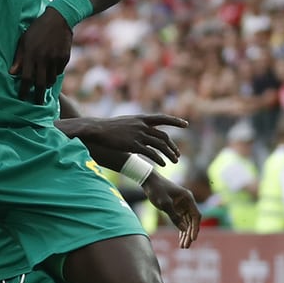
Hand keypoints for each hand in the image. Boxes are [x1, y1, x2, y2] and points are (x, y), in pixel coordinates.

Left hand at [11, 6, 72, 101]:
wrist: (59, 19)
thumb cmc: (37, 29)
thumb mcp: (24, 41)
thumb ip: (19, 58)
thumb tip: (12, 73)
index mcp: (31, 54)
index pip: (26, 78)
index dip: (23, 90)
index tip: (22, 97)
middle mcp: (44, 58)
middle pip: (40, 84)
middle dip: (38, 96)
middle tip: (36, 103)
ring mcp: (56, 59)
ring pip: (51, 80)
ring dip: (47, 85)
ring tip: (43, 87)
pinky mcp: (65, 58)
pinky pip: (59, 72)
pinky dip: (54, 75)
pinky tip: (51, 72)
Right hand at [67, 113, 188, 166]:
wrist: (98, 129)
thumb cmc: (109, 127)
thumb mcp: (126, 122)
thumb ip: (137, 126)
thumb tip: (144, 130)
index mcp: (141, 118)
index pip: (162, 118)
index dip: (175, 121)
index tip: (185, 125)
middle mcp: (142, 126)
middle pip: (164, 136)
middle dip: (173, 146)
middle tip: (178, 155)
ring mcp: (138, 135)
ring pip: (160, 145)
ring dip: (169, 154)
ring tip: (174, 161)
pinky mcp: (134, 145)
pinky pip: (151, 153)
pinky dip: (159, 159)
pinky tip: (162, 164)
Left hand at [142, 174, 201, 247]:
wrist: (149, 181)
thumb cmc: (157, 190)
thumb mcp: (165, 204)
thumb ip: (174, 217)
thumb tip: (184, 229)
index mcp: (188, 198)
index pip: (196, 216)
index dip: (195, 228)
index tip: (193, 239)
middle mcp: (188, 202)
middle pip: (192, 221)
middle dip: (189, 234)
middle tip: (186, 246)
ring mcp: (182, 205)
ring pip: (187, 223)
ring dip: (185, 234)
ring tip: (183, 246)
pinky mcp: (176, 208)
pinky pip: (181, 221)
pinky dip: (181, 229)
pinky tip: (180, 239)